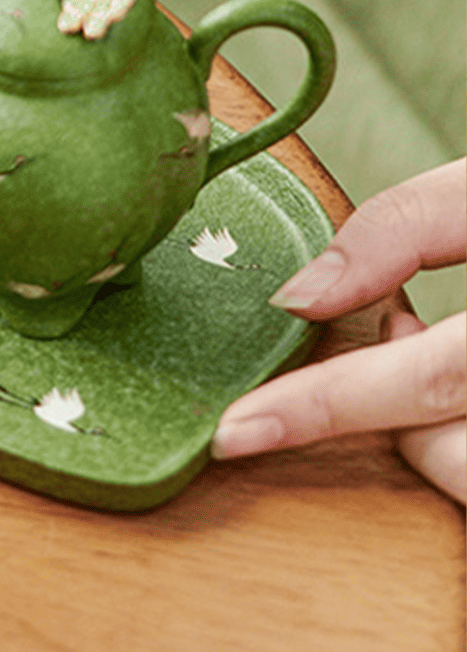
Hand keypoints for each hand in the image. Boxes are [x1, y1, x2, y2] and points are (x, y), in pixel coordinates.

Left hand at [212, 159, 465, 501]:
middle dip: (389, 407)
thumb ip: (405, 227)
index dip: (322, 408)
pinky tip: (464, 386)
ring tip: (436, 348)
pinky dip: (463, 441)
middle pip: (455, 453)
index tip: (235, 432)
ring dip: (435, 433)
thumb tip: (301, 295)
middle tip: (396, 325)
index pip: (427, 380)